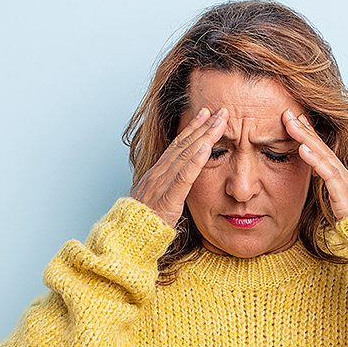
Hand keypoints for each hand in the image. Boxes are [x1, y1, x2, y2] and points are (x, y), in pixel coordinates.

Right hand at [130, 107, 228, 227]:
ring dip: (204, 136)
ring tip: (218, 122)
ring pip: (187, 155)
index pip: (177, 145)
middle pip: (184, 144)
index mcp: (158, 173)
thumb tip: (177, 183)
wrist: (127, 237)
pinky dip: (195, 161)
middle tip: (219, 109)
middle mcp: (160, 173)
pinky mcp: (169, 199)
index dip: (192, 128)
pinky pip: (183, 177)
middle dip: (203, 125)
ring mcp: (163, 184)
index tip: (204, 114)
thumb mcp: (156, 201)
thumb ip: (168, 189)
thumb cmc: (142, 222)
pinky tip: (206, 148)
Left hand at [283, 109, 347, 219]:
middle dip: (304, 128)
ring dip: (307, 137)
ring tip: (292, 123)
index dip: (309, 133)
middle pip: (321, 145)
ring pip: (323, 154)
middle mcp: (342, 173)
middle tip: (288, 112)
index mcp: (340, 175)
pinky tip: (302, 149)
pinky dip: (315, 160)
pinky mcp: (343, 193)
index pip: (322, 149)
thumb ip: (327, 189)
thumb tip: (315, 181)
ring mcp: (344, 181)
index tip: (296, 119)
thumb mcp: (336, 201)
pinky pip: (328, 173)